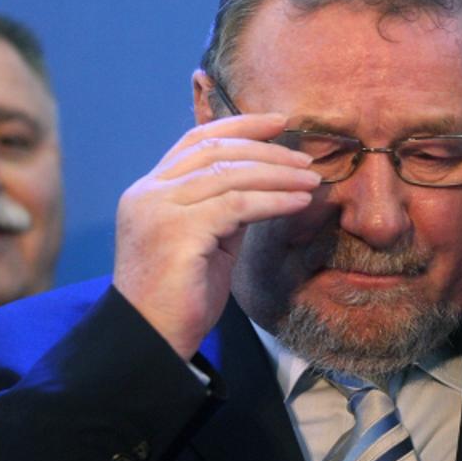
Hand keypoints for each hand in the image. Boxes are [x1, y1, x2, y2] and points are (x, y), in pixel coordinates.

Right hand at [113, 114, 321, 359]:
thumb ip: (226, 208)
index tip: (280, 122)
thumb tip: (268, 183)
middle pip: (215, 150)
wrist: (152, 339)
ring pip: (230, 174)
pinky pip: (238, 205)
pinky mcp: (177, 232)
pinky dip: (274, 200)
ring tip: (312, 179)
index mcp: (150, 190)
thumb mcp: (207, 241)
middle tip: (306, 158)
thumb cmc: (181, 296)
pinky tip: (300, 202)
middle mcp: (149, 193)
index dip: (240, 125)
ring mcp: (159, 210)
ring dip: (278, 173)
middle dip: (266, 149)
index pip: (197, 141)